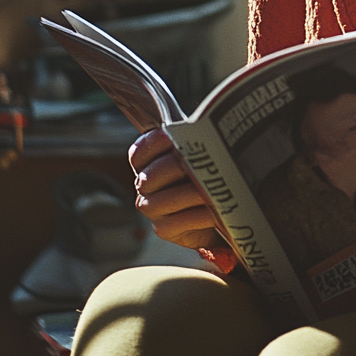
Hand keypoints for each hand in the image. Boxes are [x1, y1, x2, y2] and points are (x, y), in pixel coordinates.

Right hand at [128, 129, 220, 250]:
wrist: (216, 207)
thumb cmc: (204, 172)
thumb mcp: (197, 155)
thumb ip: (193, 142)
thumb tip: (203, 127)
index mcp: (147, 163)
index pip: (139, 153)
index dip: (154, 143)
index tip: (173, 135)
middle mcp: (144, 186)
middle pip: (151, 176)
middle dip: (178, 166)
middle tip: (203, 160)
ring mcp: (152, 209)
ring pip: (164, 200)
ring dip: (191, 193)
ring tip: (216, 186)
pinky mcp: (164, 229)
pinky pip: (178, 222)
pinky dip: (199, 215)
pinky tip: (216, 210)